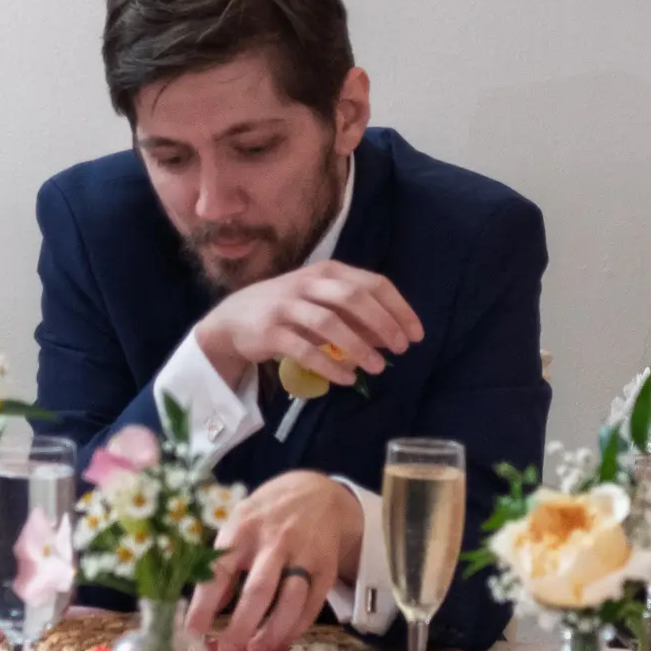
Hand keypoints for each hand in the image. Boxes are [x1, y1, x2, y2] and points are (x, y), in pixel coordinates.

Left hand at [187, 470, 362, 650]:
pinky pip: (312, 605)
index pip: (220, 570)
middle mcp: (275, 541)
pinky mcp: (326, 568)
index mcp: (244, 529)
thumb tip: (208, 609)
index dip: (205, 604)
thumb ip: (223, 563)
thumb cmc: (267, 515)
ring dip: (272, 633)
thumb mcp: (239, 524)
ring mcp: (304, 554)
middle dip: (241, 626)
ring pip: (290, 601)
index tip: (193, 632)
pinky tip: (281, 639)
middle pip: (258, 591)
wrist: (318, 493)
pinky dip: (296, 628)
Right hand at [192, 260, 422, 389]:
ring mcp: (286, 306)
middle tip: (402, 348)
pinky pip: (304, 350)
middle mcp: (307, 284)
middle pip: (353, 298)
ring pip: (329, 323)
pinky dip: (329, 365)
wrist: (233, 319)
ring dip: (359, 347)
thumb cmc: (288, 308)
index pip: (372, 283)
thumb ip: (355, 315)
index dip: (399, 308)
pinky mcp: (270, 332)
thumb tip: (392, 335)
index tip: (416, 333)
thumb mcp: (323, 303)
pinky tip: (346, 379)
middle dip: (383, 323)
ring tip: (378, 368)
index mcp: (327, 271)